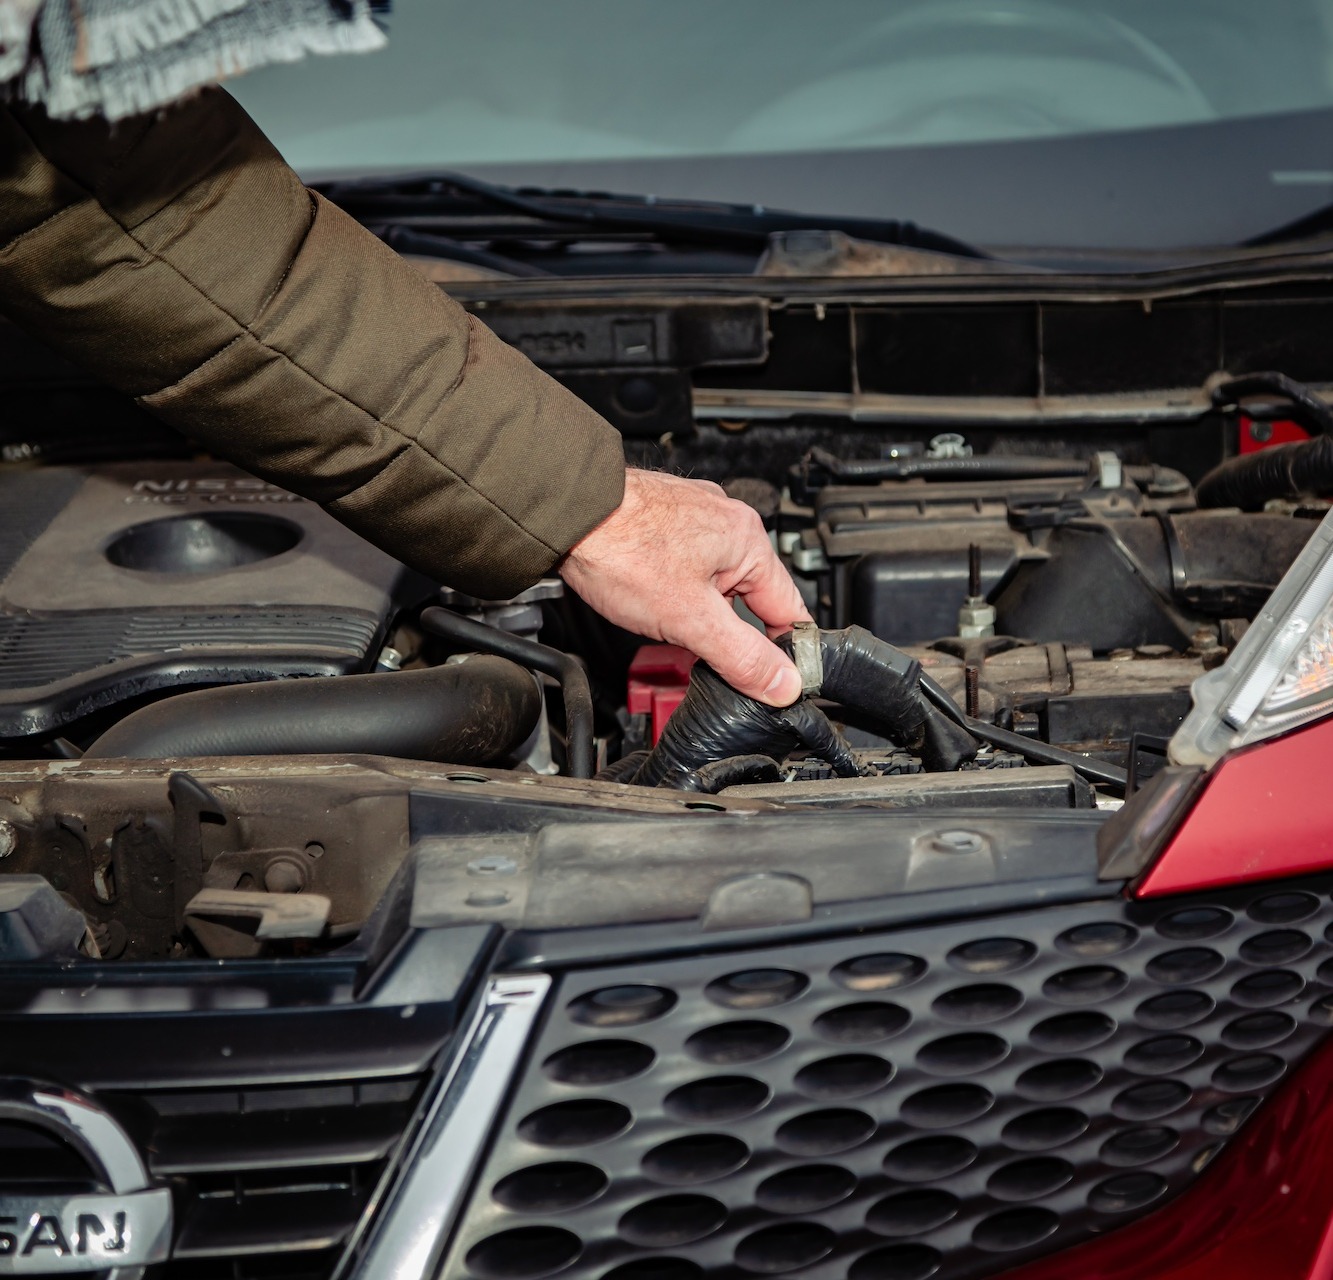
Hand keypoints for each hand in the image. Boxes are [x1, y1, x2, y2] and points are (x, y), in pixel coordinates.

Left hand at [559, 469, 810, 705]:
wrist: (565, 515)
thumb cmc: (620, 548)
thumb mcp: (690, 619)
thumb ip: (741, 655)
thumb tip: (783, 683)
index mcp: (747, 540)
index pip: (789, 609)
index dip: (786, 652)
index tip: (779, 682)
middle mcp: (727, 520)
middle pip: (751, 596)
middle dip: (731, 631)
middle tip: (706, 655)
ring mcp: (694, 516)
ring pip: (715, 582)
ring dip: (700, 610)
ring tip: (668, 620)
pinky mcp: (663, 520)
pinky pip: (686, 564)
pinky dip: (675, 588)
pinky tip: (651, 596)